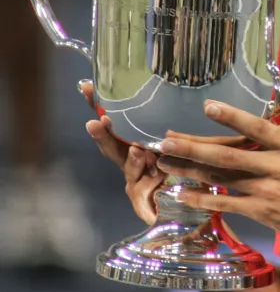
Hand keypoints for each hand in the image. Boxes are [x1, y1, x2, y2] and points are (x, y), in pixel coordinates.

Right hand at [79, 80, 164, 224]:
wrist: (181, 203)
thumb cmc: (178, 163)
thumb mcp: (172, 137)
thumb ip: (163, 121)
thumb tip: (162, 91)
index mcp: (133, 141)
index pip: (113, 123)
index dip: (98, 106)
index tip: (87, 88)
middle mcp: (129, 160)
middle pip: (111, 147)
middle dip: (103, 136)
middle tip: (95, 123)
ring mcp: (134, 181)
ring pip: (129, 169)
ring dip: (132, 160)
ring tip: (137, 151)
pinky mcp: (142, 201)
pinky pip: (144, 191)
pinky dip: (150, 184)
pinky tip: (157, 178)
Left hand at [157, 101, 279, 261]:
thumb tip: (273, 122)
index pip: (255, 127)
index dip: (230, 117)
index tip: (207, 107)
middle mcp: (276, 164)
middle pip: (227, 154)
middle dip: (193, 146)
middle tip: (166, 140)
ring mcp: (267, 189)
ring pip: (221, 177)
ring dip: (191, 170)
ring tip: (166, 162)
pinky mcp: (264, 212)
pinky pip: (228, 204)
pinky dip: (204, 199)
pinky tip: (185, 194)